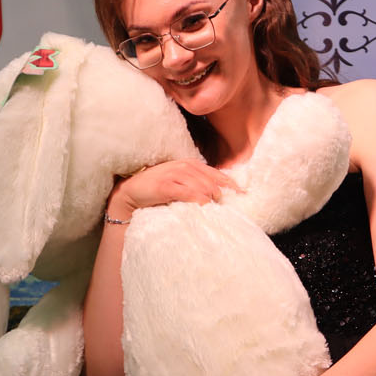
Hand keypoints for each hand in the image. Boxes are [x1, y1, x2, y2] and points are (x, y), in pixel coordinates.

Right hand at [108, 160, 238, 219]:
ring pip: (203, 187)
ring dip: (211, 200)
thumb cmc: (157, 190)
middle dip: (222, 196)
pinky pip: (188, 193)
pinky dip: (198, 200)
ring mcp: (175, 174)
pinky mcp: (166, 185)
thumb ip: (197, 185)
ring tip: (215, 212)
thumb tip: (217, 196)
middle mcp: (185, 166)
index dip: (232, 185)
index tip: (243, 196)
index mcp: (191, 164)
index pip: (217, 174)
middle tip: (226, 209)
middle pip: (213, 182)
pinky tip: (203, 207)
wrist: (131, 192)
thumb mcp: (180, 183)